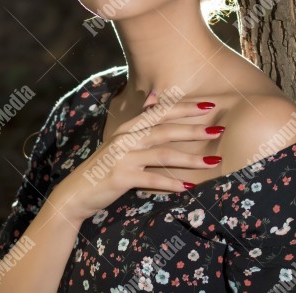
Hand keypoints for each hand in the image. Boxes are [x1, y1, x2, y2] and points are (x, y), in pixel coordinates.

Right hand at [47, 91, 223, 222]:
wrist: (76, 192)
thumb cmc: (103, 168)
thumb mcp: (120, 143)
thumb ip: (139, 126)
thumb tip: (157, 104)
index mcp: (128, 128)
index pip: (160, 112)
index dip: (184, 108)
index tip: (209, 104)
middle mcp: (125, 138)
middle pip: (165, 130)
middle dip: (193, 129)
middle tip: (219, 129)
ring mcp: (122, 157)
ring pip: (162, 154)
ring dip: (190, 158)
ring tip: (213, 162)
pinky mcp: (120, 177)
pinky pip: (151, 179)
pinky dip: (171, 182)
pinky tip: (188, 187)